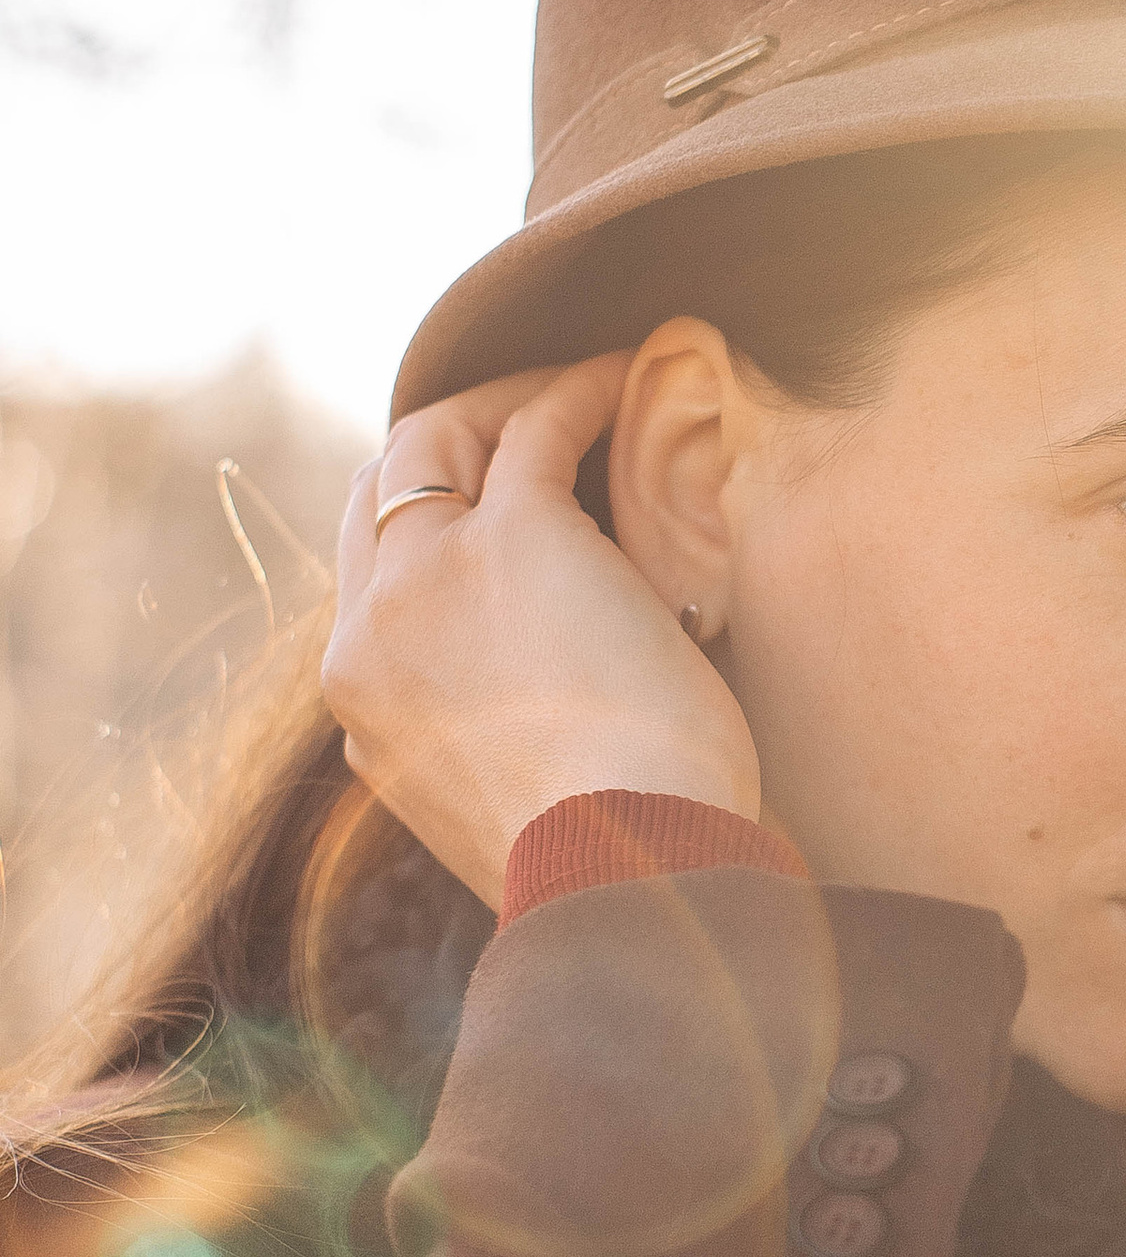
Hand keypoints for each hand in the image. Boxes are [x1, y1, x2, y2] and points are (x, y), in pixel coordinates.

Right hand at [325, 358, 761, 905]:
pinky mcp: (513, 539)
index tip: (499, 498)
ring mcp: (425, 583)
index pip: (371, 579)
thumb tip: (570, 721)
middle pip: (379, 493)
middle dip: (449, 441)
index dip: (426, 522)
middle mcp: (368, 640)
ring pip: (435, 442)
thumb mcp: (519, 812)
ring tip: (581, 385)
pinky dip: (576, 392)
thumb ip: (504, 750)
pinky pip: (534, 430)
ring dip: (505, 401)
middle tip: (533, 419)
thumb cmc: (616, 866)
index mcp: (366, 713)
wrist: (629, 881)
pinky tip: (623, 376)